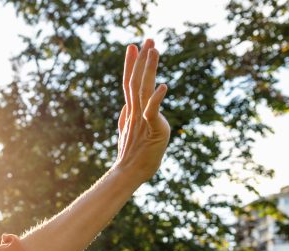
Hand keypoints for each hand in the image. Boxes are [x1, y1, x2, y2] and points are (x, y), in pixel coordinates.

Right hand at [113, 38, 169, 182]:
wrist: (129, 173)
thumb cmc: (133, 155)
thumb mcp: (129, 132)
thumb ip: (127, 118)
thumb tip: (125, 107)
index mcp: (130, 111)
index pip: (129, 83)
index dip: (130, 64)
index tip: (133, 46)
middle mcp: (135, 111)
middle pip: (136, 81)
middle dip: (141, 59)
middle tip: (147, 39)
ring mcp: (142, 119)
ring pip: (144, 89)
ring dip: (148, 69)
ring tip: (153, 51)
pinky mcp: (152, 128)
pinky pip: (153, 111)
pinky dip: (157, 98)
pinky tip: (163, 86)